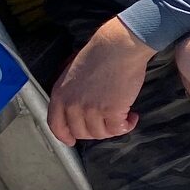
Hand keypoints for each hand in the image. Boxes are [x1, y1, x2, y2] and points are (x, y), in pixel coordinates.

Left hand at [48, 17, 150, 144]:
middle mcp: (73, 105)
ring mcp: (91, 109)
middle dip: (96, 131)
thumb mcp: (73, 74)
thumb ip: (72, 93)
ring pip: (101, 133)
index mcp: (61, 95)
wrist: (118, 47)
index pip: (57, 125)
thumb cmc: (100, 54)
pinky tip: (132, 116)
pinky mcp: (111, 110)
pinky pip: (119, 129)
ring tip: (124, 117)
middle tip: (108, 123)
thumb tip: (81, 108)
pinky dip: (127, 125)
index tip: (72, 141)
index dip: (65, 136)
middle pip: (82, 132)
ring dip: (114, 129)